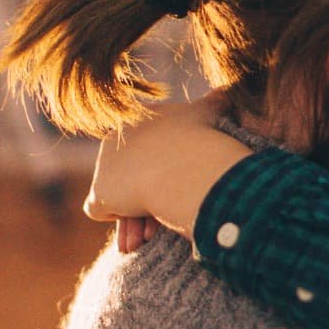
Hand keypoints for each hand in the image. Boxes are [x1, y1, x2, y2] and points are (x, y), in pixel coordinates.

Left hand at [84, 93, 248, 249]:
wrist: (185, 167)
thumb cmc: (204, 143)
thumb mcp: (208, 115)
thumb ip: (216, 102)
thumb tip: (229, 90)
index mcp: (143, 118)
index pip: (154, 152)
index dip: (171, 174)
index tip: (187, 189)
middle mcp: (119, 137)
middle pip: (139, 176)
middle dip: (153, 202)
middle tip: (169, 221)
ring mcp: (106, 164)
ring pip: (125, 198)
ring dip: (141, 221)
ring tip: (154, 238)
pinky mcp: (99, 191)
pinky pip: (106, 212)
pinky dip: (124, 225)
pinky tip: (139, 237)